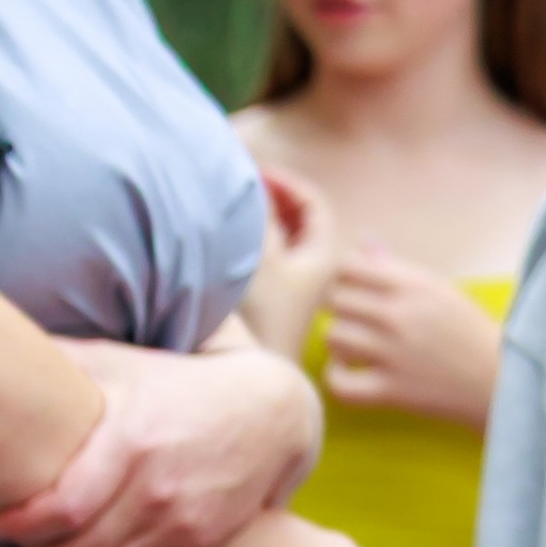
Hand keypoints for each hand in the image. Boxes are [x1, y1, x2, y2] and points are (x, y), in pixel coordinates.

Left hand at [0, 338, 320, 546]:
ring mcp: (180, 522)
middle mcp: (158, 489)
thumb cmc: (177, 385)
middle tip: (17, 538)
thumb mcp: (123, 365)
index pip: (62, 509)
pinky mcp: (196, 545)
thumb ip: (65, 362)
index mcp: (132, 441)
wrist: (268, 415)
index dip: (20, 526)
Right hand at [243, 162, 340, 361]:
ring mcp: (289, 290)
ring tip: (230, 212)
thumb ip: (258, 214)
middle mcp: (310, 272)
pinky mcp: (269, 306)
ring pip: (278, 242)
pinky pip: (263, 262)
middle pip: (296, 220)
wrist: (248, 373)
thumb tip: (249, 182)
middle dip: (270, 198)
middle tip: (240, 187)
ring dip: (256, 223)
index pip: (312, 203)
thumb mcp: (261, 254)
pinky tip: (224, 246)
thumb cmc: (260, 318)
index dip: (286, 181)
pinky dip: (247, 246)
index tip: (257, 173)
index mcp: (321, 255)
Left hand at [322, 244, 503, 426]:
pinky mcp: (389, 391)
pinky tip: (349, 372)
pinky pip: (338, 382)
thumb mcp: (436, 288)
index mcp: (412, 284)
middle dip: (341, 309)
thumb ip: (394, 267)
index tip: (353, 290)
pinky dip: (336, 377)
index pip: (349, 266)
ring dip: (339, 342)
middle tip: (355, 321)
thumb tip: (363, 240)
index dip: (343, 277)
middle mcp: (399, 314)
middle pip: (336, 300)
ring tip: (353, 347)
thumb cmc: (464, 329)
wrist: (494, 377)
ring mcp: (392, 353)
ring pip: (334, 336)